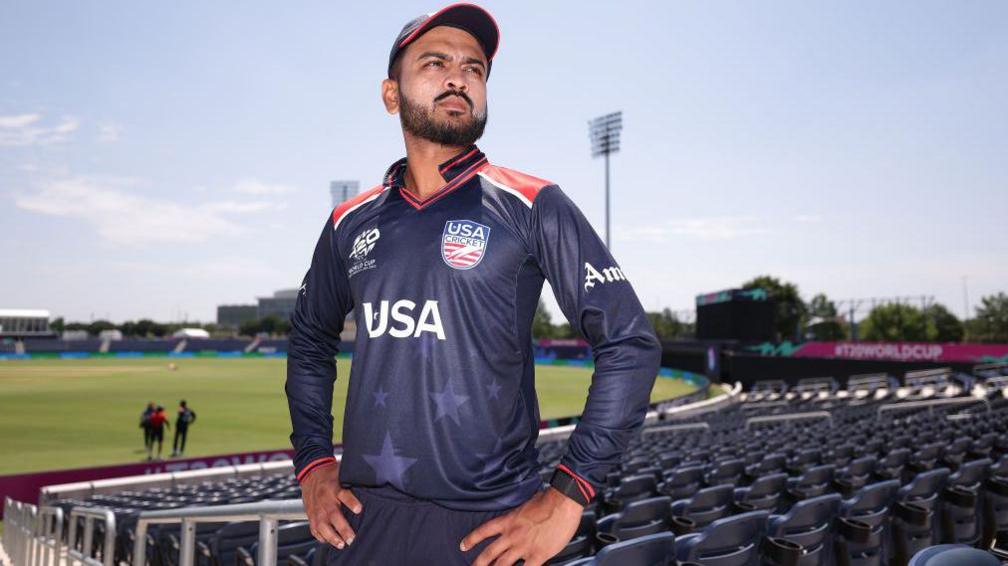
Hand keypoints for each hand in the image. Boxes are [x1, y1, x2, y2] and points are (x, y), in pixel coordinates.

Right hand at [300, 461, 362, 548]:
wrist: (311, 473)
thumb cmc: (331, 474)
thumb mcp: (343, 473)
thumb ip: (355, 481)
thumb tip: (374, 486)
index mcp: (334, 487)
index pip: (344, 494)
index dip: (351, 502)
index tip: (359, 510)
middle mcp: (325, 499)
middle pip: (333, 514)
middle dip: (343, 528)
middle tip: (352, 539)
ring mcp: (316, 508)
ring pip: (322, 525)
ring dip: (331, 536)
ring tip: (341, 544)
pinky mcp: (310, 515)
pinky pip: (314, 528)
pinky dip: (320, 536)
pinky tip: (328, 541)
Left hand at [461, 487, 583, 565]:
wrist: (562, 503)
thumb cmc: (547, 500)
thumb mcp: (525, 505)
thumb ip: (518, 516)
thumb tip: (518, 519)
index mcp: (509, 521)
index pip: (484, 531)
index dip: (471, 539)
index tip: (463, 546)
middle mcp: (512, 535)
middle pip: (490, 553)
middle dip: (479, 563)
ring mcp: (524, 546)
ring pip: (502, 565)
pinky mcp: (538, 555)